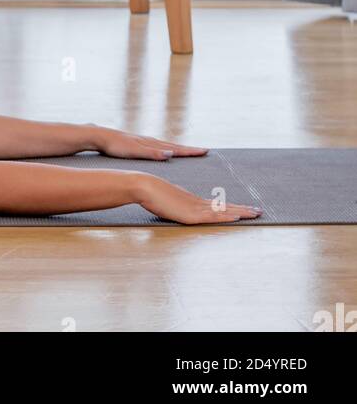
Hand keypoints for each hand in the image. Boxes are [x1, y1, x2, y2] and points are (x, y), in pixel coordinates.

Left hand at [90, 125, 207, 159]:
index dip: (190, 151)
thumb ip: (152, 153)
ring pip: (167, 145)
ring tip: (189, 151)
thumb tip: (170, 153)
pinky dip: (167, 148)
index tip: (205, 151)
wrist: (101, 136)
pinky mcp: (139, 144)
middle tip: (204, 150)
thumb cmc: (116, 145)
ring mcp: (145, 142)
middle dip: (189, 149)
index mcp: (152, 144)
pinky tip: (165, 151)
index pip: (176, 148)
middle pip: (174, 145)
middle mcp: (151, 141)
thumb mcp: (134, 151)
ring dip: (179, 148)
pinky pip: (158, 146)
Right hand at [133, 172, 261, 224]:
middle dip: (243, 209)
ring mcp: (196, 208)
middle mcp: (198, 203)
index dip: (231, 207)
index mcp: (193, 201)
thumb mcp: (166, 202)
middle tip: (259, 210)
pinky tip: (238, 217)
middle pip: (225, 207)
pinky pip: (214, 216)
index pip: (217, 206)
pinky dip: (227, 217)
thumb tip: (176, 208)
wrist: (145, 186)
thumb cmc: (152, 194)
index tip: (244, 209)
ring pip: (224, 211)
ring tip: (256, 213)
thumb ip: (174, 205)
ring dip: (241, 212)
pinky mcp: (192, 214)